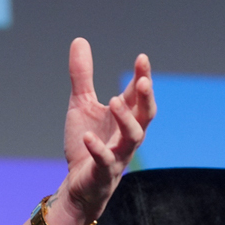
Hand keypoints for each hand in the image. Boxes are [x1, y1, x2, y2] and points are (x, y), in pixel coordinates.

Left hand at [50, 38, 155, 224]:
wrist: (78, 184)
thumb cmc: (87, 143)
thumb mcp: (81, 104)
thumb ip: (83, 76)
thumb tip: (80, 40)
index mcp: (124, 117)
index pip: (138, 95)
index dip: (142, 77)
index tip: (142, 58)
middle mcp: (127, 134)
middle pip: (146, 115)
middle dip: (147, 98)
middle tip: (143, 80)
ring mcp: (119, 154)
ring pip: (133, 138)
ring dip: (126, 120)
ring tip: (114, 101)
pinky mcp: (104, 172)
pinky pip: (106, 161)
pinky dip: (98, 149)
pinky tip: (88, 138)